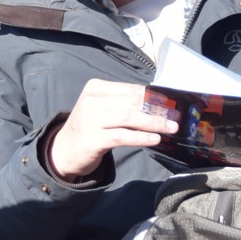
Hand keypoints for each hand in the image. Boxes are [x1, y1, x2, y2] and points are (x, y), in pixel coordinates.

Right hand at [48, 80, 177, 179]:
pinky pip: (123, 136)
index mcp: (95, 88)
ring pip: (129, 118)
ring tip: (170, 128)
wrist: (65, 151)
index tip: (171, 103)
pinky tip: (155, 139)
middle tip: (175, 117)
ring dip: (153, 123)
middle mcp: (91, 101)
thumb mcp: (102, 109)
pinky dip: (141, 137)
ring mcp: (90, 120)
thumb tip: (158, 103)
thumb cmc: (89, 128)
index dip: (153, 96)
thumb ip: (123, 103)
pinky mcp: (93, 139)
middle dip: (157, 110)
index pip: (130, 89)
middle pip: (132, 102)